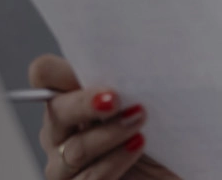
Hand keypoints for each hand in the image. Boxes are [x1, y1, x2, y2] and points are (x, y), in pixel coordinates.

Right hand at [29, 55, 180, 179]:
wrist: (176, 169)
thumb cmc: (160, 133)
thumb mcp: (147, 99)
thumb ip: (124, 78)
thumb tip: (122, 53)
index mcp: (71, 100)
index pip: (45, 74)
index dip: (58, 70)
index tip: (91, 69)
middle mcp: (61, 131)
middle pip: (56, 111)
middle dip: (85, 104)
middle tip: (116, 99)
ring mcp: (65, 165)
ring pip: (74, 149)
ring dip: (109, 134)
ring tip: (138, 122)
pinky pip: (88, 178)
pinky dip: (113, 162)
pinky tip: (135, 146)